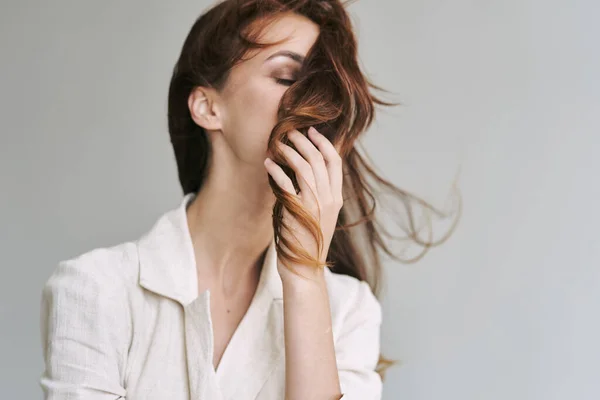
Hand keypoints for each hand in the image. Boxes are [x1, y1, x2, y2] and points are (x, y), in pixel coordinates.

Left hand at [264, 126, 342, 279]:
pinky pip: (286, 183)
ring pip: (305, 166)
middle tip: (290, 131)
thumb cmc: (308, 242)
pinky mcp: (297, 212)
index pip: (335, 161)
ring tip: (278, 143)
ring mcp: (315, 205)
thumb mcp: (320, 214)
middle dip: (304, 141)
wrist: (305, 269)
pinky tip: (267, 164)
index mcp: (336, 198)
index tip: (312, 131)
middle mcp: (329, 199)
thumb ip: (317, 193)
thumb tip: (304, 170)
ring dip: (290, 151)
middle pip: (319, 159)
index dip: (324, 143)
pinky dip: (276, 171)